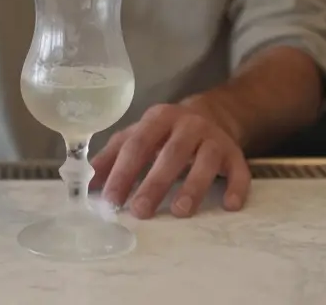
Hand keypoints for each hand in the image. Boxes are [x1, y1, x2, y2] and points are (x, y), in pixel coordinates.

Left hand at [90, 103, 250, 218]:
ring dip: (193, 186)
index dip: (123, 172)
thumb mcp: (138, 136)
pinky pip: (240, 170)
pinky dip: (236, 187)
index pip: (137, 145)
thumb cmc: (166, 132)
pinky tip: (230, 205)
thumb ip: (113, 156)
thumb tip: (86, 183)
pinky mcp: (235, 154)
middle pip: (171, 153)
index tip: (111, 198)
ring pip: (206, 161)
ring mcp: (214, 138)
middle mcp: (188, 125)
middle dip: (154, 183)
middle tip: (140, 211)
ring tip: (181, 211)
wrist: (213, 113)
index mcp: (158, 119)